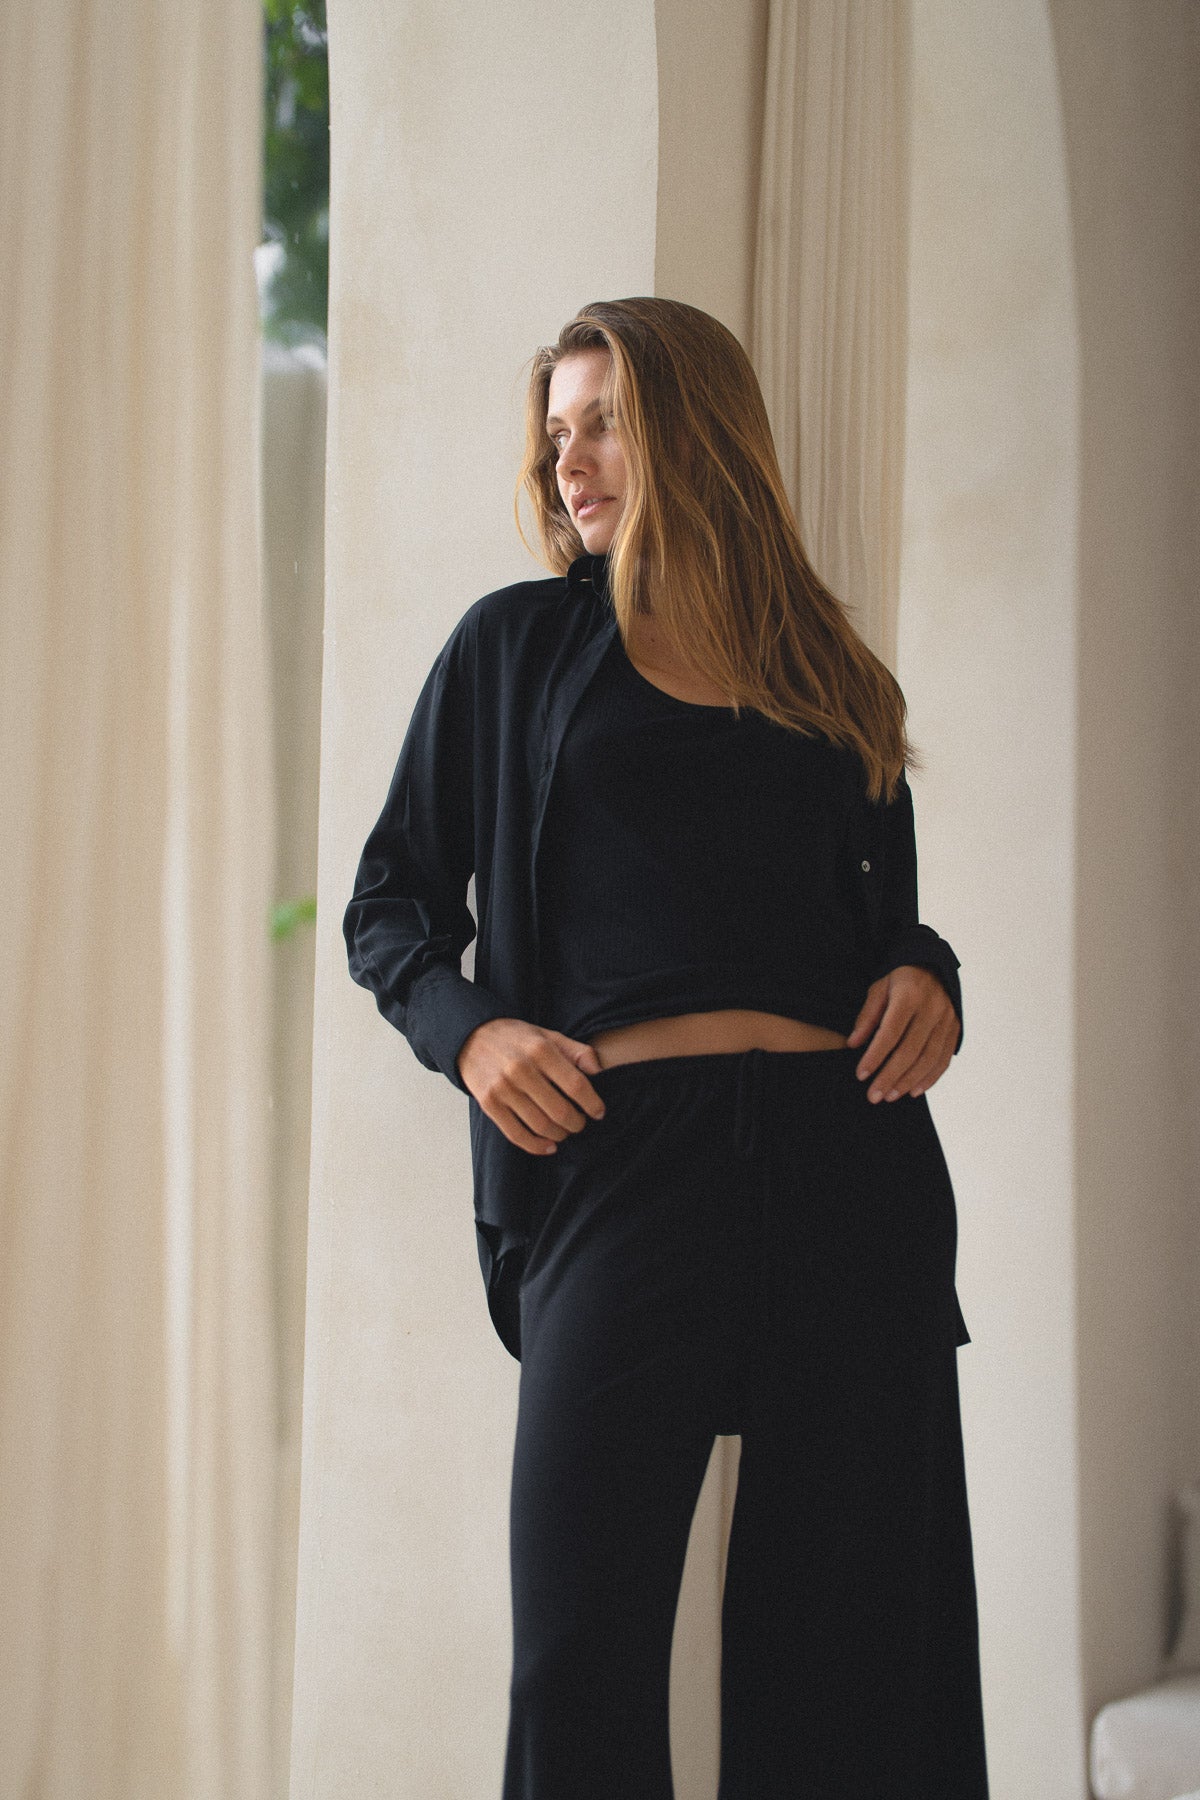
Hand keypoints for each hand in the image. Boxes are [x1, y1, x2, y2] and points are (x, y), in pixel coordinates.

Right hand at [456, 1018, 606, 1154]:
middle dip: (576, 1123)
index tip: (599, 1112)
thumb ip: (577, 1051)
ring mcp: (503, 1088)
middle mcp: (521, 1069)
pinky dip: (537, 1146)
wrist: (473, 1037)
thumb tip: (599, 1071)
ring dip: (559, 1135)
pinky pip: (517, 1134)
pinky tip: (549, 1146)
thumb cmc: (518, 1039)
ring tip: (564, 1131)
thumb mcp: (549, 1035)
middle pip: (560, 1110)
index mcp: (541, 1050)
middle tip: (580, 1123)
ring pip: (541, 1125)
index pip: (576, 1085)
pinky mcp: (489, 1104)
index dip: (592, 1103)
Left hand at [846, 966, 959, 1103]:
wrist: (934, 966)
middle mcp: (932, 1009)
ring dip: (909, 1081)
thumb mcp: (879, 988)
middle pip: (910, 1050)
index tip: (861, 1075)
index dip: (875, 1056)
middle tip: (874, 1096)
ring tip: (890, 1096)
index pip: (890, 1033)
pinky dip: (930, 1078)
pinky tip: (914, 1091)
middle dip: (890, 1076)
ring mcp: (947, 1020)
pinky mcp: (955, 1029)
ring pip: (928, 1058)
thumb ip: (867, 1016)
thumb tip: (853, 1044)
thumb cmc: (900, 979)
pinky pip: (944, 1059)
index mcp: (909, 996)